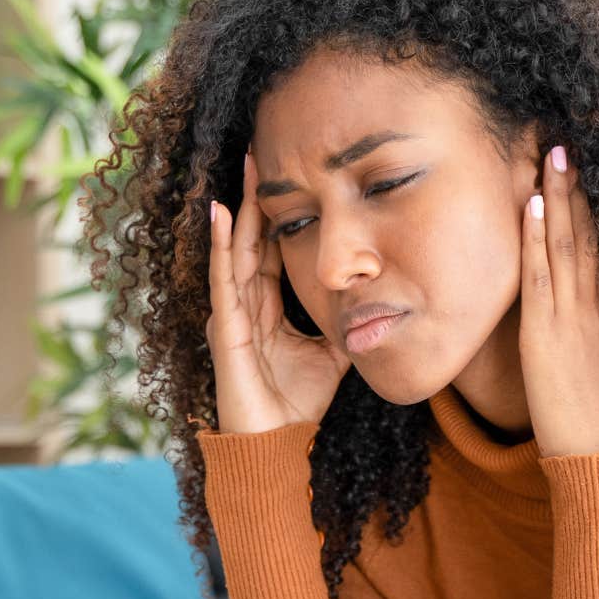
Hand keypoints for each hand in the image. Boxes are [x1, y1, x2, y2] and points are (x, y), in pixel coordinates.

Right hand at [205, 146, 351, 434]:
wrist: (276, 446)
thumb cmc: (297, 404)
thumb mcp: (333, 352)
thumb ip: (346, 324)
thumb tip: (376, 301)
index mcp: (267, 308)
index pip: (271, 251)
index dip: (279, 215)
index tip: (288, 175)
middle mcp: (244, 305)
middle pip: (251, 241)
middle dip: (256, 199)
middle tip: (260, 151)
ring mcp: (230, 315)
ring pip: (236, 251)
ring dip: (239, 209)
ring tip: (243, 170)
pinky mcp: (224, 330)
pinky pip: (223, 279)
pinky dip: (222, 246)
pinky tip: (223, 214)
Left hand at [520, 144, 598, 457]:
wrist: (597, 450)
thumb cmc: (596, 417)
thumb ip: (598, 330)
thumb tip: (593, 309)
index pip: (594, 247)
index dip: (586, 208)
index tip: (579, 172)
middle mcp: (591, 303)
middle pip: (583, 234)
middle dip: (575, 188)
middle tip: (566, 143)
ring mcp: (570, 314)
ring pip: (565, 243)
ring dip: (558, 196)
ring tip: (553, 153)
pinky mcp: (547, 331)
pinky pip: (540, 273)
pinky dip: (536, 235)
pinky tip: (531, 203)